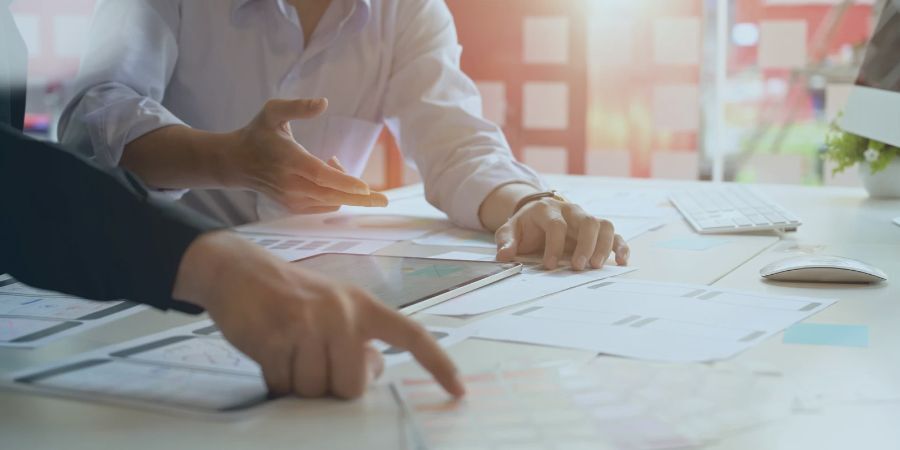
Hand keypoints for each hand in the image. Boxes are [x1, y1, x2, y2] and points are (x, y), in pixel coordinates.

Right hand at [173, 232, 464, 398]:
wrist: (239, 270)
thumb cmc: (292, 296)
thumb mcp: (334, 307)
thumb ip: (358, 338)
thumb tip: (374, 371)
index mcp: (363, 305)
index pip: (411, 336)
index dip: (437, 364)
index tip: (459, 391)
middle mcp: (342, 313)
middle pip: (351, 386)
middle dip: (329, 386)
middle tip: (311, 359)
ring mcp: (309, 324)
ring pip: (314, 390)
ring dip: (298, 382)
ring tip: (288, 350)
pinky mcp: (277, 337)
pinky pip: (283, 385)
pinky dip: (275, 379)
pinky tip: (270, 351)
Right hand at [228, 98, 387, 213]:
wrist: (236, 162)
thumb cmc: (258, 133)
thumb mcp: (273, 111)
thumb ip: (297, 107)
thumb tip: (324, 103)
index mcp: (289, 160)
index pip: (320, 175)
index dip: (344, 181)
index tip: (365, 187)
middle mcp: (291, 184)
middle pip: (331, 195)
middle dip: (360, 198)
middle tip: (385, 200)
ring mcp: (292, 199)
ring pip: (331, 201)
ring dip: (345, 187)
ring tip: (334, 160)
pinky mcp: (294, 208)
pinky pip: (325, 205)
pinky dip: (336, 193)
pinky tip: (329, 172)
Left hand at [495, 198, 629, 270]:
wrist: (536, 216)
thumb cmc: (525, 227)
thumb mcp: (510, 231)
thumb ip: (506, 241)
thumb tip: (504, 255)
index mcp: (548, 210)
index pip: (556, 225)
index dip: (554, 245)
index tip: (548, 265)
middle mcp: (571, 211)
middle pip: (587, 221)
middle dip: (585, 245)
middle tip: (578, 267)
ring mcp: (586, 219)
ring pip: (604, 225)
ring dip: (603, 246)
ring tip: (596, 266)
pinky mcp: (597, 230)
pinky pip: (614, 234)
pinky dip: (620, 246)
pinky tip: (621, 261)